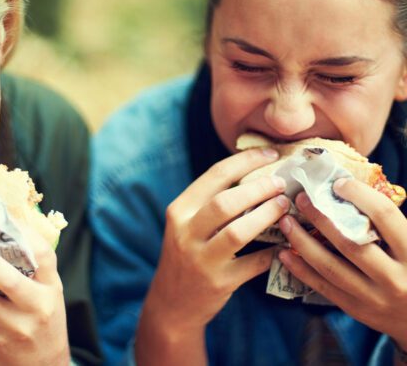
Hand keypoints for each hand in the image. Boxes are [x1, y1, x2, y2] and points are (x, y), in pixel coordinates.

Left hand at [0, 228, 68, 365]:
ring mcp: (12, 326)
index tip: (1, 217)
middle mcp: (35, 307)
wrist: (42, 365)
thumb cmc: (43, 319)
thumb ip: (34, 265)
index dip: (24, 234)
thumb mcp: (49, 291)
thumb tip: (6, 226)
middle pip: (7, 279)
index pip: (44, 256)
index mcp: (51, 288)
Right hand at [136, 148, 288, 364]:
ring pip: (238, 231)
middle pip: (225, 202)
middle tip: (280, 183)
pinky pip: (253, 264)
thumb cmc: (186, 255)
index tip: (270, 154)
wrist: (171, 303)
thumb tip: (254, 173)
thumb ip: (209, 202)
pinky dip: (272, 252)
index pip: (213, 176)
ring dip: (266, 215)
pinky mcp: (218, 282)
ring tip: (284, 206)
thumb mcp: (186, 224)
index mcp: (179, 210)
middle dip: (258, 188)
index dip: (245, 161)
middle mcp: (185, 232)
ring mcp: (201, 259)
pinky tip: (286, 243)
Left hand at [278, 178, 406, 350]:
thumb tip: (353, 189)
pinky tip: (284, 253)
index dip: (359, 195)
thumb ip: (390, 224)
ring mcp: (374, 297)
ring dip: (302, 242)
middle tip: (301, 199)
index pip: (385, 216)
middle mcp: (395, 277)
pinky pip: (323, 286)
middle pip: (350, 242)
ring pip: (330, 266)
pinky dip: (300, 269)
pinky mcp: (356, 309)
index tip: (338, 184)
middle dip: (320, 217)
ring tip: (285, 222)